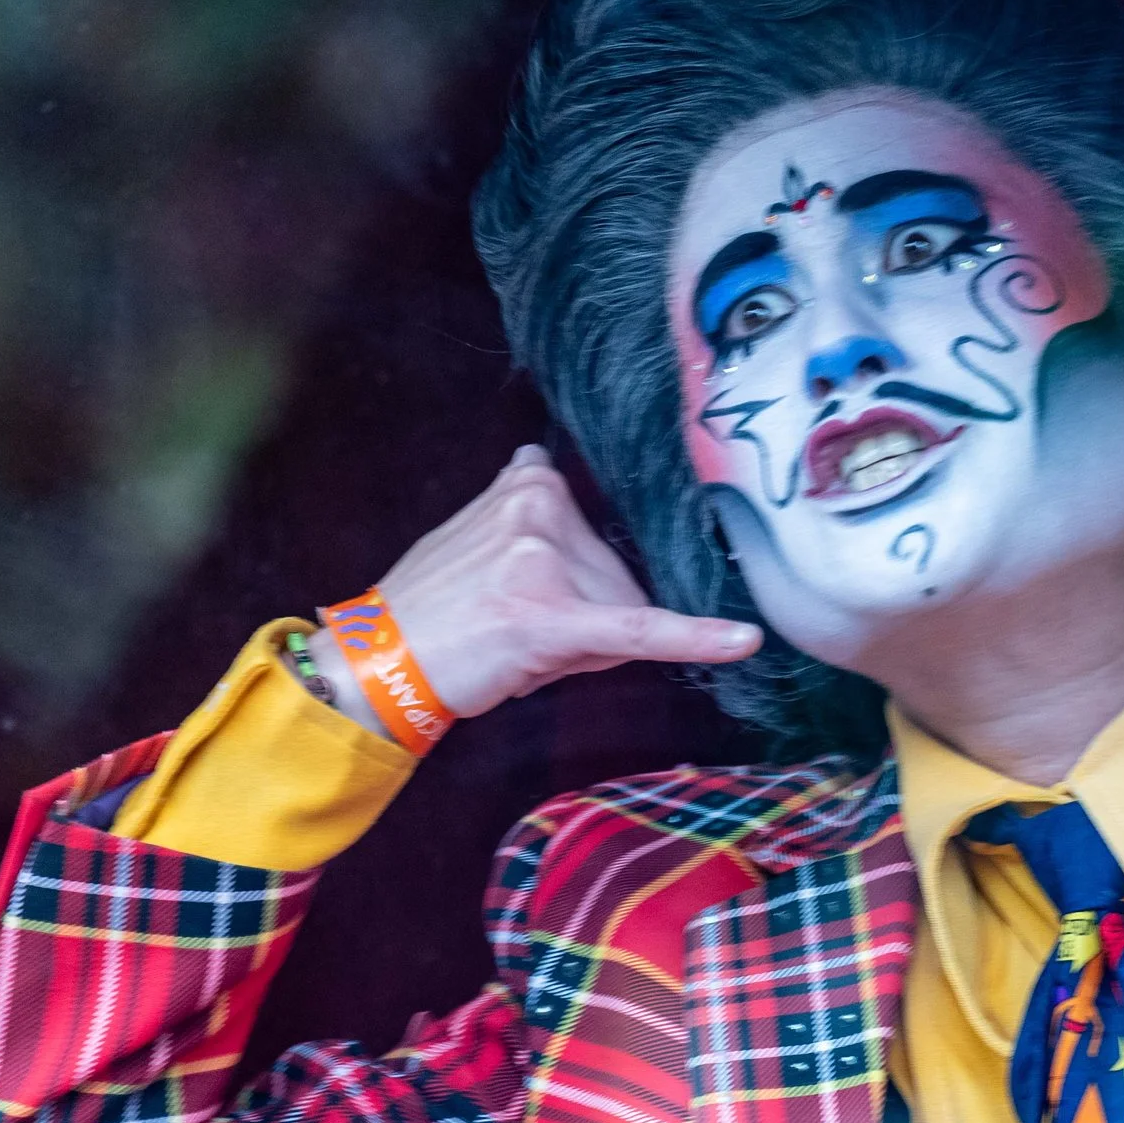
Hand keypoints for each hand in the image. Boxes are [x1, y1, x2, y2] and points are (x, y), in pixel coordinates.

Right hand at [306, 446, 760, 728]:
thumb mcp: (480, 536)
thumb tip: (548, 461)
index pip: (601, 531)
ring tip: (518, 646)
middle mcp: (541, 507)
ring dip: (586, 641)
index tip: (586, 580)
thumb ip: (529, 512)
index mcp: (530, 483)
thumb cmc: (436, 609)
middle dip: (588, 612)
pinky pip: (642, 628)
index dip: (585, 578)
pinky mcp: (559, 615)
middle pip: (619, 574)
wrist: (381, 661)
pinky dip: (698, 638)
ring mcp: (546, 558)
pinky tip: (742, 640)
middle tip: (518, 634)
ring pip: (621, 609)